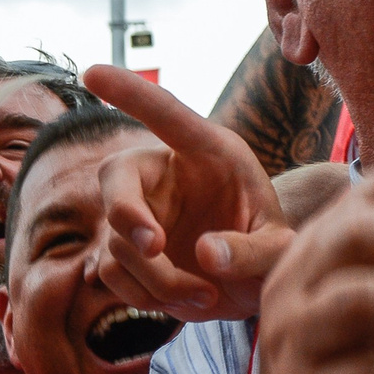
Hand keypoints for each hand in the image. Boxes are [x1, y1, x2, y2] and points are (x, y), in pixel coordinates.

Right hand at [85, 64, 296, 320]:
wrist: (254, 287)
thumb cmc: (271, 250)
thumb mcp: (281, 248)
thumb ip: (255, 250)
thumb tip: (206, 254)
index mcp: (207, 152)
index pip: (164, 114)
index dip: (129, 92)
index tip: (92, 72)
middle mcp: (163, 175)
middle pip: (116, 178)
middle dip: (128, 214)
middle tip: (155, 247)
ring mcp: (139, 214)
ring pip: (117, 241)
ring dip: (157, 278)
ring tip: (206, 297)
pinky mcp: (124, 253)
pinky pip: (112, 273)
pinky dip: (145, 296)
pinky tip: (185, 301)